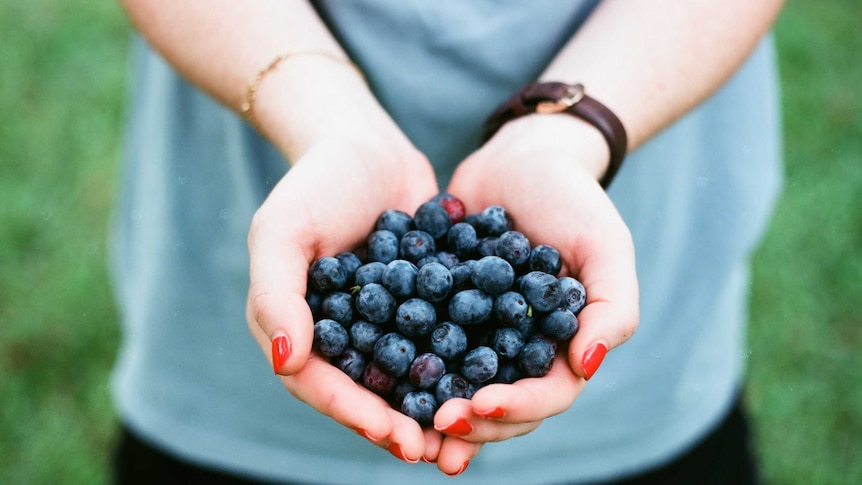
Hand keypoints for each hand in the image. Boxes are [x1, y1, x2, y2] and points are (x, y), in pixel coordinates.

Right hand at [245, 136, 438, 462]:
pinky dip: (464, 363)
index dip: (358, 415)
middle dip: (402, 425)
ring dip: (435, 407)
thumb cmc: (314, 183)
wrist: (365, 144)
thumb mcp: (281, 230)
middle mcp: (342, 335)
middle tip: (439, 453)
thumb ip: (275, 295)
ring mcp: (385, 322)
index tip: (398, 439)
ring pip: (408, 376)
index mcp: (299, 329)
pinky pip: (441, 340)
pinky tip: (497, 380)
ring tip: (470, 433)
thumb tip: (286, 363)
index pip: (323, 385)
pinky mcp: (424, 304)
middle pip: (368, 392)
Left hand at [427, 114, 639, 472]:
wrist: (519, 157)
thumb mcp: (604, 244)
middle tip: (438, 423)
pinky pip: (421, 345)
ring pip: (457, 386)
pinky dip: (403, 366)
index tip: (482, 405)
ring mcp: (477, 334)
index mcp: (562, 346)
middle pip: (498, 404)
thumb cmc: (571, 197)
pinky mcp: (440, 313)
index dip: (517, 408)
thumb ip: (612, 306)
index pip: (547, 395)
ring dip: (434, 412)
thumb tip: (588, 366)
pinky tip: (375, 377)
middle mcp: (519, 349)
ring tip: (405, 428)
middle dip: (471, 421)